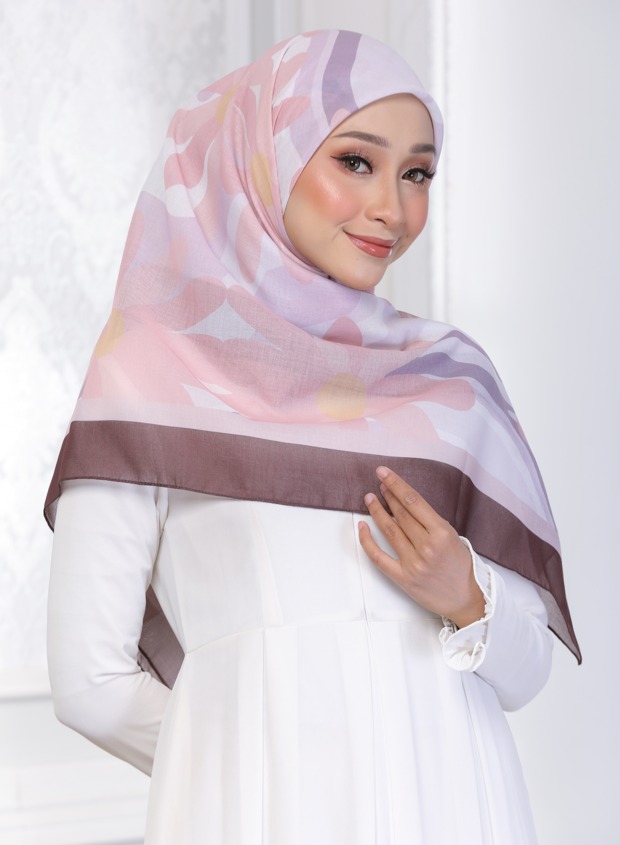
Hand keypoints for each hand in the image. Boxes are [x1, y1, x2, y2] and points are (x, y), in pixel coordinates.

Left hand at [358, 466, 484, 627]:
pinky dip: (367, 540)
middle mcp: (427, 547)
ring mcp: (413, 563)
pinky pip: (378, 557)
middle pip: (400, 514)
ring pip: (389, 530)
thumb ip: (433, 523)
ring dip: (377, 511)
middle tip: (379, 483)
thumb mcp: (455, 539)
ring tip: (370, 499)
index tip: (384, 473)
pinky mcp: (403, 578)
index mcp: (442, 534)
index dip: (396, 484)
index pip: (414, 502)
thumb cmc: (462, 568)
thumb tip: (409, 506)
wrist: (466, 601)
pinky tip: (362, 526)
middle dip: (388, 495)